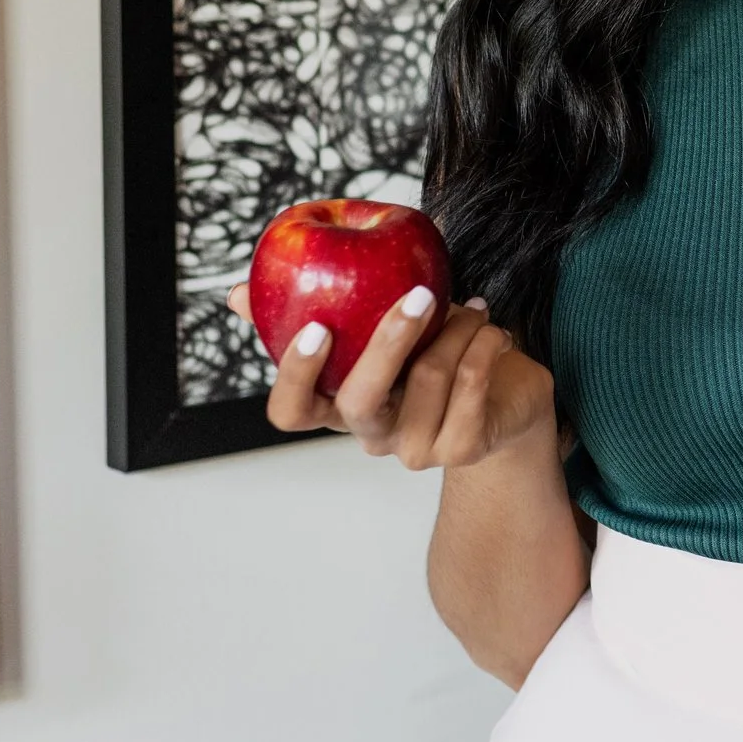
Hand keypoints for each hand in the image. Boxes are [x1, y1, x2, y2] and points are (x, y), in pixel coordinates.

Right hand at [227, 284, 556, 470]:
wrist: (507, 393)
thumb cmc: (433, 350)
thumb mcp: (378, 320)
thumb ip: (313, 305)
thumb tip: (234, 294)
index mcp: (338, 404)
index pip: (291, 412)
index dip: (296, 376)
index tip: (316, 326)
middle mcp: (370, 432)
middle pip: (359, 400)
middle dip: (387, 342)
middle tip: (417, 294)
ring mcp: (415, 448)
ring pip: (426, 379)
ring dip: (456, 328)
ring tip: (475, 304)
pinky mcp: (462, 447)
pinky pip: (469, 389)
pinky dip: (483, 346)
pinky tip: (492, 327)